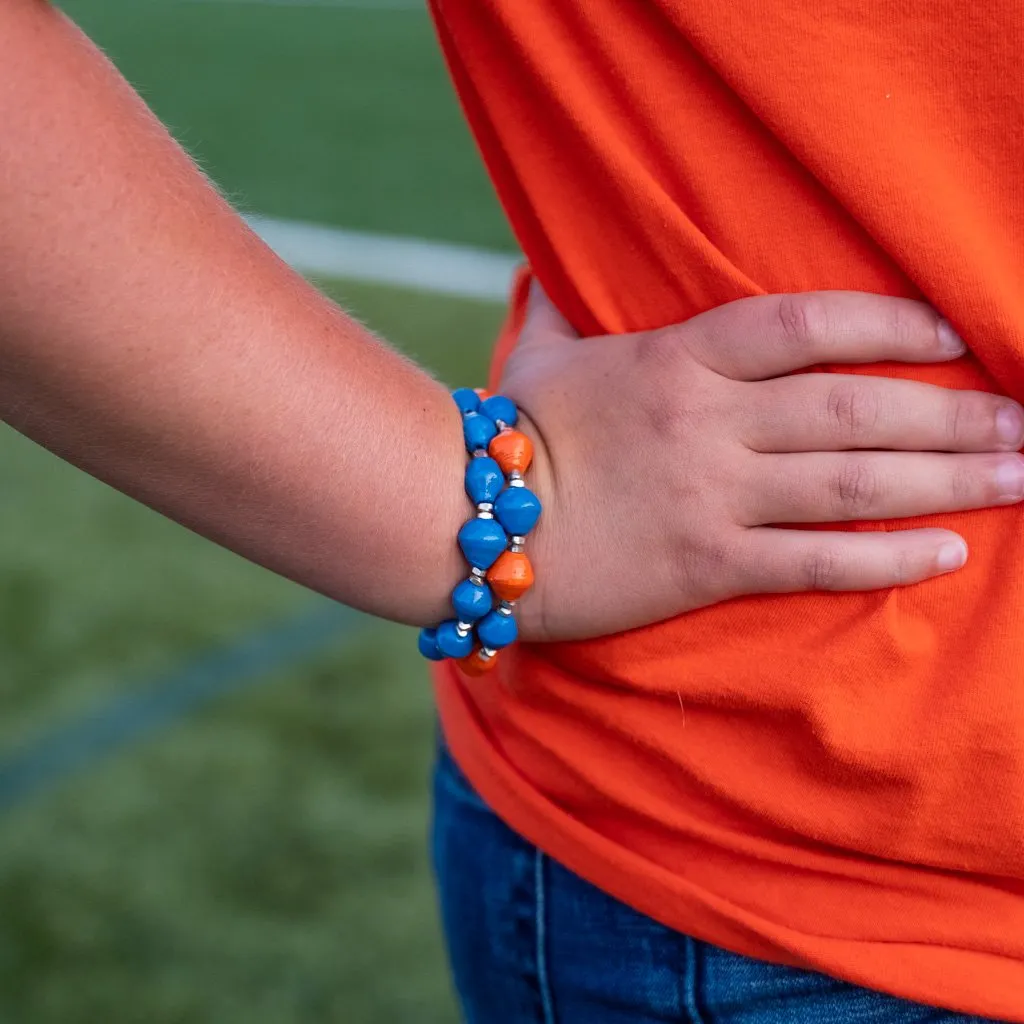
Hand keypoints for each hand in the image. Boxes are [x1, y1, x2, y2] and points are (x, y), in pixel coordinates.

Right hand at [503, 286, 1023, 641]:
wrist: (463, 524)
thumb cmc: (506, 433)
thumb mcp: (540, 354)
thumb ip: (562, 300)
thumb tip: (548, 257)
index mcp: (679, 361)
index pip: (807, 325)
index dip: (889, 323)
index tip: (950, 334)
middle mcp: (711, 424)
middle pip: (858, 410)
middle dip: (954, 413)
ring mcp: (714, 497)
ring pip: (855, 486)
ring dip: (950, 480)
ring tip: (1023, 475)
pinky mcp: (706, 566)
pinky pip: (816, 565)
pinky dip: (888, 561)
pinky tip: (950, 552)